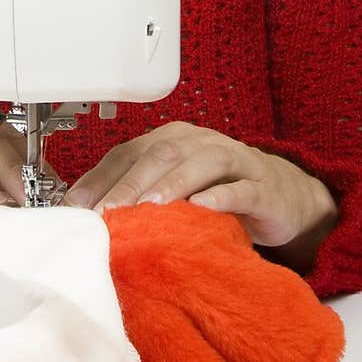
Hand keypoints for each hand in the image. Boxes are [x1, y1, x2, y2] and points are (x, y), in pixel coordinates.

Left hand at [63, 122, 336, 251]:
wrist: (284, 199)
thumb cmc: (218, 195)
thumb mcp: (173, 196)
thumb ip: (136, 201)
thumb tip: (85, 220)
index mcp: (171, 141)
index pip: (129, 152)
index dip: (101, 177)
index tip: (77, 207)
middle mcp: (200, 143)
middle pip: (161, 153)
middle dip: (130, 182)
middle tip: (108, 212)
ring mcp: (235, 161)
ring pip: (201, 162)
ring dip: (172, 184)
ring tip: (149, 207)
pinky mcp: (264, 188)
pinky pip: (242, 188)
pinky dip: (222, 196)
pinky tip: (203, 207)